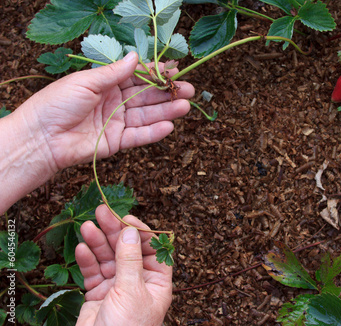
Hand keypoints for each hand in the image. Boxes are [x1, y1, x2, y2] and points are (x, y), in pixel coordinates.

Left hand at [0, 51, 193, 212]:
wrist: (40, 139)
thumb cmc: (56, 104)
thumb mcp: (85, 82)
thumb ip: (114, 73)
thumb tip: (136, 57)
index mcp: (105, 84)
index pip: (136, 77)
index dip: (155, 74)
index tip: (174, 70)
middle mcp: (114, 102)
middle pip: (146, 97)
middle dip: (167, 93)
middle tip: (188, 90)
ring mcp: (116, 123)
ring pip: (146, 116)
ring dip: (166, 111)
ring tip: (184, 106)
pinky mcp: (116, 142)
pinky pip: (138, 136)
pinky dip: (153, 132)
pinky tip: (168, 126)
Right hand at [75, 205, 171, 325]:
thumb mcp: (132, 291)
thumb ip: (130, 260)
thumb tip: (131, 232)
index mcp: (157, 281)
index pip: (152, 249)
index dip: (140, 232)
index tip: (126, 218)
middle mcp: (139, 281)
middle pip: (128, 249)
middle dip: (115, 231)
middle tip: (101, 212)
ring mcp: (118, 287)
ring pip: (108, 258)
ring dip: (98, 242)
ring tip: (87, 227)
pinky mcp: (99, 294)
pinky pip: (93, 272)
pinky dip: (88, 260)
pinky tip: (82, 248)